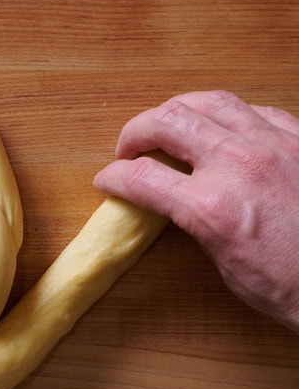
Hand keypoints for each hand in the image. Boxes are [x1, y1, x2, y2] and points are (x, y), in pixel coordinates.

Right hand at [93, 90, 298, 331]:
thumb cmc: (293, 287)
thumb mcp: (227, 264)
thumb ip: (197, 222)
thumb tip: (177, 202)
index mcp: (211, 206)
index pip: (141, 177)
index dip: (113, 177)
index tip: (106, 180)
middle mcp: (238, 163)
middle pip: (167, 121)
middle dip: (136, 131)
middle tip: (129, 148)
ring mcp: (274, 144)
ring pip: (209, 101)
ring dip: (178, 109)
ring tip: (169, 125)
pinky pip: (254, 110)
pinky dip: (227, 115)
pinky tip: (223, 129)